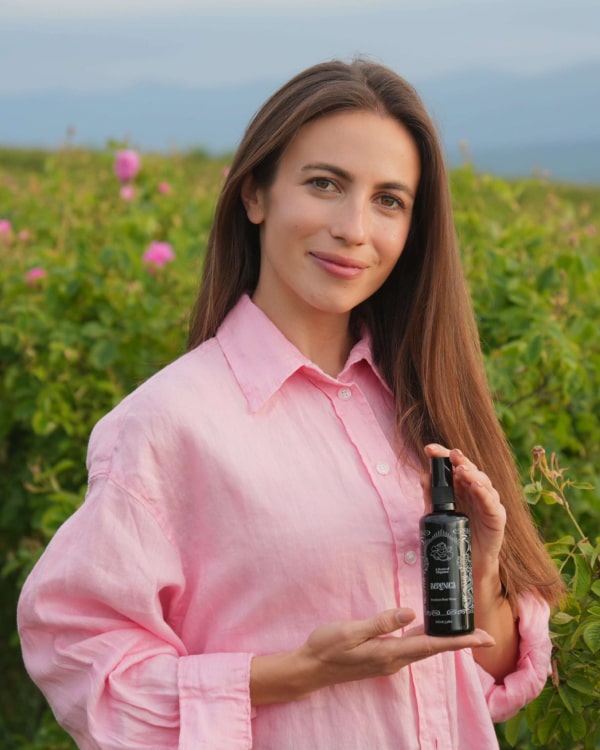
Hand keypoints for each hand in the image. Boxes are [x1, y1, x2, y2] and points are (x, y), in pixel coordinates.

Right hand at [297, 607, 494, 692]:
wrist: (311, 668)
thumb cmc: (327, 647)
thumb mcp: (351, 630)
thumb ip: (381, 622)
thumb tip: (410, 613)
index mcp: (389, 653)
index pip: (432, 645)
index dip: (459, 641)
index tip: (484, 638)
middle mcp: (394, 660)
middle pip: (434, 648)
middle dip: (460, 641)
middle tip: (485, 634)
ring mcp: (389, 660)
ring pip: (424, 648)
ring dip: (446, 641)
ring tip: (465, 630)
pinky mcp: (383, 657)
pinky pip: (412, 647)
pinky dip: (428, 639)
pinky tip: (430, 629)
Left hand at [423, 444, 505, 581]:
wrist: (470, 561)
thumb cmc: (455, 533)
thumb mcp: (438, 513)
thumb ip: (431, 495)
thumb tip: (423, 476)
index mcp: (460, 486)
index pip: (452, 465)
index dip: (442, 455)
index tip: (429, 449)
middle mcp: (475, 490)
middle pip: (469, 469)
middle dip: (460, 460)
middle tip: (452, 454)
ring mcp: (488, 501)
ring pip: (482, 482)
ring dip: (472, 474)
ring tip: (461, 469)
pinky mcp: (497, 516)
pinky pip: (492, 502)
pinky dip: (484, 493)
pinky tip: (476, 486)